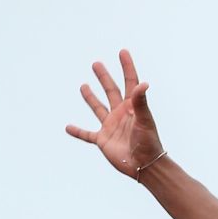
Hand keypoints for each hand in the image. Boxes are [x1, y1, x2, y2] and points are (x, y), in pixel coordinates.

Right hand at [66, 48, 163, 177]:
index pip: (129, 83)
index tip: (123, 52)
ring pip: (98, 108)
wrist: (145, 166)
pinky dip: (78, 131)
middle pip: (110, 91)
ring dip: (90, 97)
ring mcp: (111, 127)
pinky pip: (87, 135)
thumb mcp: (145, 120)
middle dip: (104, 77)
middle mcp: (120, 114)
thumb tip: (143, 83)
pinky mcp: (103, 140)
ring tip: (84, 86)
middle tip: (96, 64)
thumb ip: (141, 102)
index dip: (127, 67)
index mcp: (132, 107)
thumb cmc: (149, 143)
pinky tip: (68, 127)